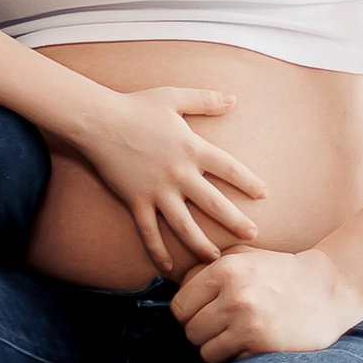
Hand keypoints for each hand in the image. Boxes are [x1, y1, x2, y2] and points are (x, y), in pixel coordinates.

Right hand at [76, 86, 265, 273]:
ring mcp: (157, 191)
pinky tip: (168, 266)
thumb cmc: (136, 106)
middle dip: (236, 222)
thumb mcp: (174, 96)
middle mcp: (180, 174)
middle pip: (214, 204)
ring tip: (215, 260)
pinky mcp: (136, 201)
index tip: (264, 195)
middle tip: (253, 236)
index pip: (230, 169)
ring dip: (201, 245)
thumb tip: (234, 99)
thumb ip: (206, 99)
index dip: (249, 182)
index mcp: (193, 148)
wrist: (98, 120)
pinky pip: (149, 232)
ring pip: (185, 226)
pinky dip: (158, 250)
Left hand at [170, 245, 362, 359]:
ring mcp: (249, 322)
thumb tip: (176, 288)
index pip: (180, 306)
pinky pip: (230, 361)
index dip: (188, 313)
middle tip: (221, 326)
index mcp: (225, 269)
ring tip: (235, 336)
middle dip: (202, 332)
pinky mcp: (263, 345)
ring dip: (217, 348)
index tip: (204, 313)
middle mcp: (234, 295)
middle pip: (190, 330)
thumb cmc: (281, 273)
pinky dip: (236, 357)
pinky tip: (253, 342)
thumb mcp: (244, 256)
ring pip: (205, 350)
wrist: (329, 287)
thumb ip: (208, 268)